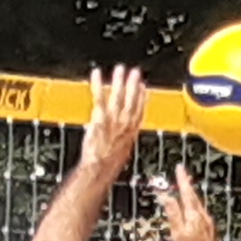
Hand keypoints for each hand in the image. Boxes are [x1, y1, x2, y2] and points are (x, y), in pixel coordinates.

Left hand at [80, 63, 143, 180]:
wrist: (100, 170)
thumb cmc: (108, 168)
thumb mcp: (121, 155)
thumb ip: (122, 143)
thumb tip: (121, 143)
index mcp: (131, 133)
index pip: (139, 112)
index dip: (142, 99)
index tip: (144, 87)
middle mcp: (124, 124)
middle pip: (132, 101)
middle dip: (134, 86)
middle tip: (136, 72)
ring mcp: (113, 120)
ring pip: (118, 97)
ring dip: (119, 82)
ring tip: (120, 69)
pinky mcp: (100, 118)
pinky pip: (99, 98)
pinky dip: (97, 84)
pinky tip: (96, 74)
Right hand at [152, 165, 224, 240]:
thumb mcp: (178, 233)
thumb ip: (173, 213)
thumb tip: (166, 196)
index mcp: (194, 215)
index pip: (187, 192)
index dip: (182, 180)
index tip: (179, 168)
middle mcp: (204, 218)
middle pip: (195, 197)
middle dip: (188, 185)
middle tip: (184, 174)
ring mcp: (208, 226)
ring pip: (199, 205)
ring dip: (192, 195)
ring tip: (188, 188)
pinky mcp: (210, 234)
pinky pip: (202, 214)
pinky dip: (196, 206)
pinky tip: (195, 210)